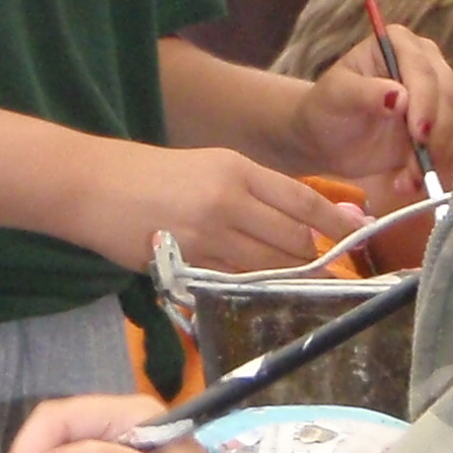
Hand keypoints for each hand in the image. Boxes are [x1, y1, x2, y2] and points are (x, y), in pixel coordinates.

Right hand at [67, 142, 359, 274]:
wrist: (93, 185)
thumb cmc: (149, 174)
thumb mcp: (207, 166)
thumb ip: (251, 190)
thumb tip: (298, 217)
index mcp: (237, 168)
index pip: (302, 200)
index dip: (335, 223)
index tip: (358, 233)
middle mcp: (230, 199)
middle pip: (293, 240)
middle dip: (311, 257)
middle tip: (321, 268)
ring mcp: (210, 234)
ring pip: (269, 266)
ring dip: (285, 277)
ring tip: (292, 282)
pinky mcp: (189, 262)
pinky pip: (236, 281)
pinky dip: (250, 285)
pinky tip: (254, 286)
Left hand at [290, 32, 452, 193]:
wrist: (326, 139)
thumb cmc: (326, 107)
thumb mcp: (337, 96)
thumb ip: (365, 93)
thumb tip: (400, 97)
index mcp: (399, 44)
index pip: (424, 69)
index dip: (426, 101)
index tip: (418, 132)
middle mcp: (425, 64)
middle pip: (449, 96)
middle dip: (438, 133)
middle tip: (419, 164)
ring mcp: (435, 97)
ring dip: (435, 157)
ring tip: (406, 181)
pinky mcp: (438, 128)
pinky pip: (447, 148)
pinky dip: (431, 170)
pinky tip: (406, 184)